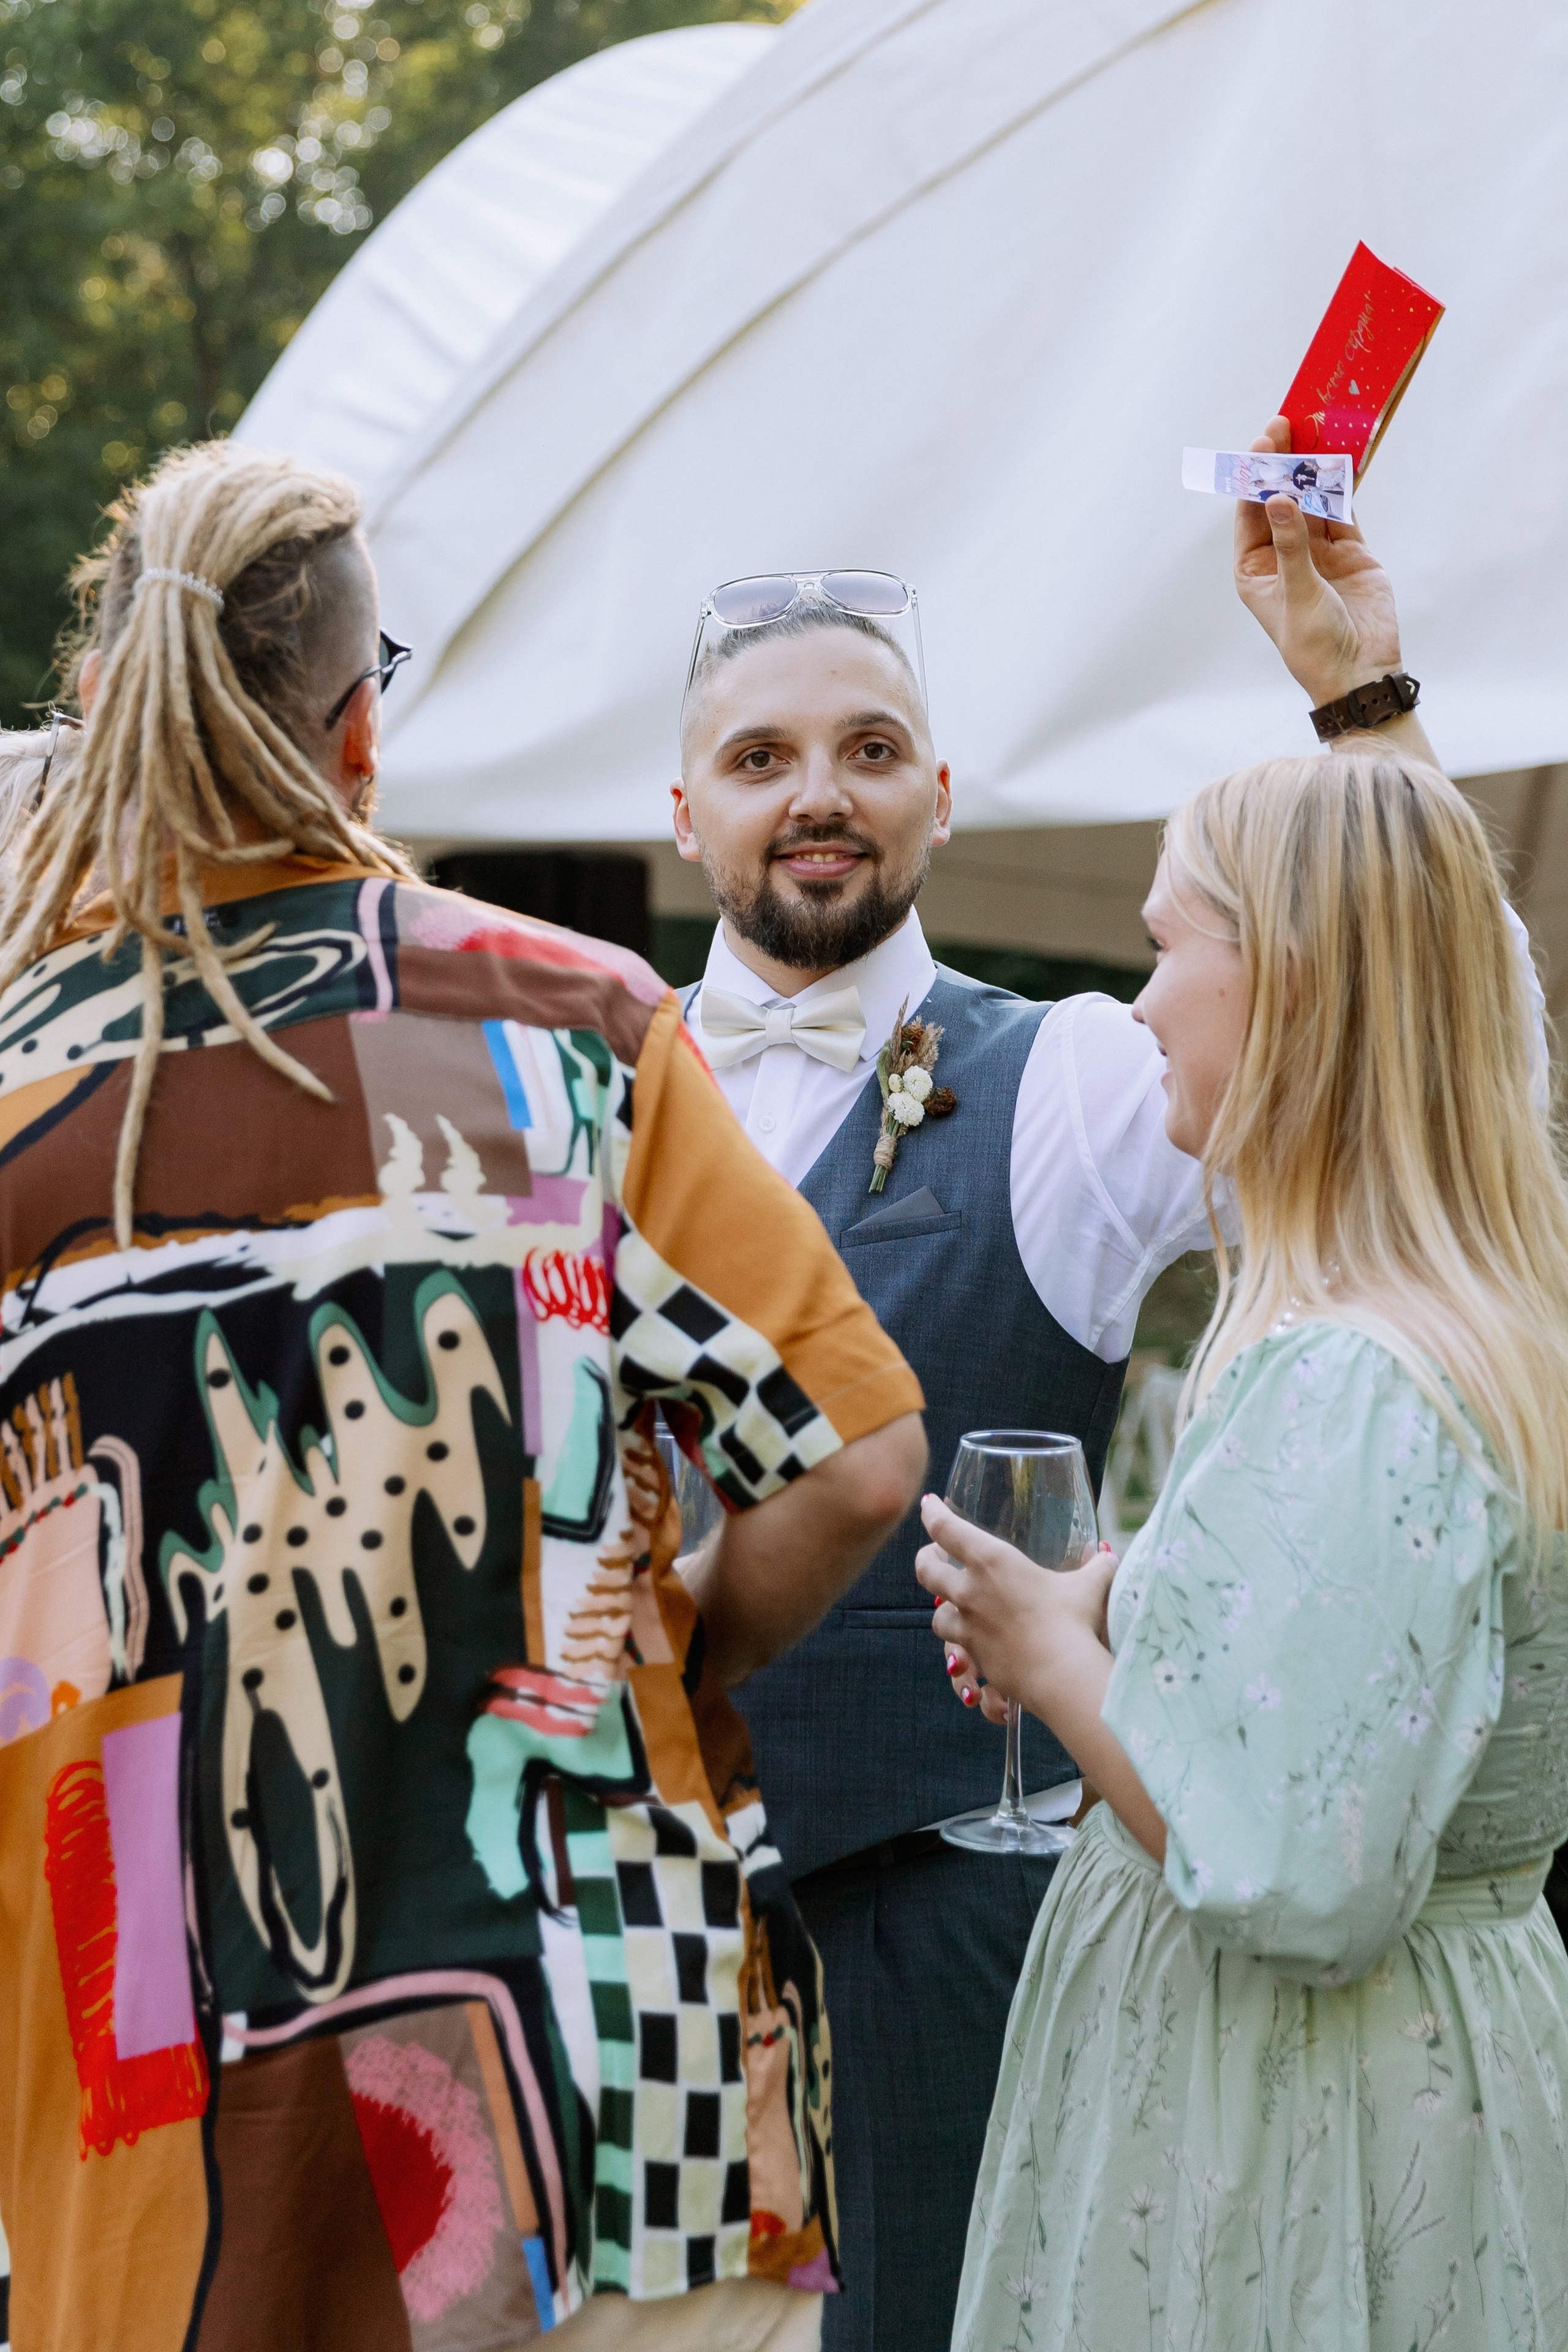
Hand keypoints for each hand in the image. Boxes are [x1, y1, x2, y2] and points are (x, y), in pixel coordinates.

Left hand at [916, 1494, 1116, 1715]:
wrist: (1062, 1675)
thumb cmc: (1073, 1621)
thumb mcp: (1089, 1585)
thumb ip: (1098, 1566)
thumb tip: (1109, 1555)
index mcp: (992, 1562)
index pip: (946, 1529)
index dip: (933, 1512)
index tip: (929, 1503)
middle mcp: (971, 1592)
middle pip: (926, 1571)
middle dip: (925, 1559)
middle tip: (935, 1555)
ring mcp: (969, 1628)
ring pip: (937, 1615)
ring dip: (944, 1608)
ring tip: (955, 1605)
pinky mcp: (976, 1659)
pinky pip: (957, 1652)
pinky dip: (962, 1648)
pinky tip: (972, 1647)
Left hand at [1234, 415, 1401, 705]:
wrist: (1361, 672)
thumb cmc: (1315, 642)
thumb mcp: (1298, 591)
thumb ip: (1291, 542)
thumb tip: (1278, 497)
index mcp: (1255, 569)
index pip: (1250, 512)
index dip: (1255, 475)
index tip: (1263, 440)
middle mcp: (1284, 555)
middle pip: (1281, 498)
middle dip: (1283, 462)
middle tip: (1286, 423)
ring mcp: (1318, 552)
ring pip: (1314, 499)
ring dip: (1314, 468)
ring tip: (1316, 429)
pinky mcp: (1352, 551)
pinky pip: (1344, 510)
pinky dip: (1344, 485)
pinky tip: (1342, 455)